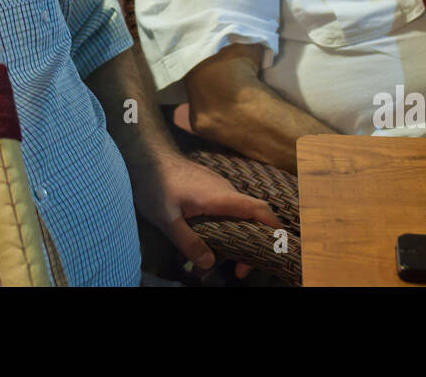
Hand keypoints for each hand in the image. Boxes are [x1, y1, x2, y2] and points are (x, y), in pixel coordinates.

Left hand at [129, 151, 282, 279]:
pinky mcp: (209, 187)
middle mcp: (225, 190)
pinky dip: (224, 226)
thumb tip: (210, 263)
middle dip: (250, 244)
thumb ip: (188, 242)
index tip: (277, 248)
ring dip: (234, 237)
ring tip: (218, 261)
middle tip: (239, 270)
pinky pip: (225, 208)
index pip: (257, 209)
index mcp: (220, 197)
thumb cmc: (155, 184)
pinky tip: (209, 241)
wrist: (147, 156)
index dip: (272, 227)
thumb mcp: (167, 219)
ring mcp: (218, 186)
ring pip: (236, 214)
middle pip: (250, 216)